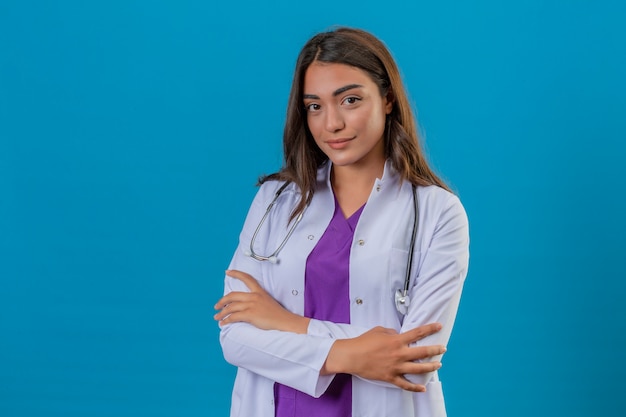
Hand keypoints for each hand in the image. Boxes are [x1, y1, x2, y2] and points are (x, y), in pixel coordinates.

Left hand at [214, 270, 309, 333]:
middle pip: (232, 295)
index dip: (236, 274)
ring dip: (221, 313)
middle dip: (222, 301)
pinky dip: (226, 320)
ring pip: (230, 307)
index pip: (247, 278)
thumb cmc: (277, 314)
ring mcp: (251, 305)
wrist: (284, 321)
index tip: (227, 272)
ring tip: (217, 317)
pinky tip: (223, 323)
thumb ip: (256, 300)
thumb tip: (244, 305)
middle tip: (216, 306)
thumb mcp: (267, 301)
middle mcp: (254, 296)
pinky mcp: (250, 314)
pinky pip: (233, 316)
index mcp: (259, 291)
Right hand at [322, 323, 444, 391]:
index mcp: (396, 341)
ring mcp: (396, 367)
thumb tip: (398, 335)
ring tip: (438, 365)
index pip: (417, 333)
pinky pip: (405, 384)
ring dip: (430, 367)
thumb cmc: (363, 342)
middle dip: (435, 350)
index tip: (439, 326)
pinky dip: (414, 387)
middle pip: (422, 352)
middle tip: (443, 348)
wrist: (352, 356)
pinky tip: (422, 388)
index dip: (430, 329)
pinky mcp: (390, 377)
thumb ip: (392, 332)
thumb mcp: (379, 331)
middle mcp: (399, 354)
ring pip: (418, 369)